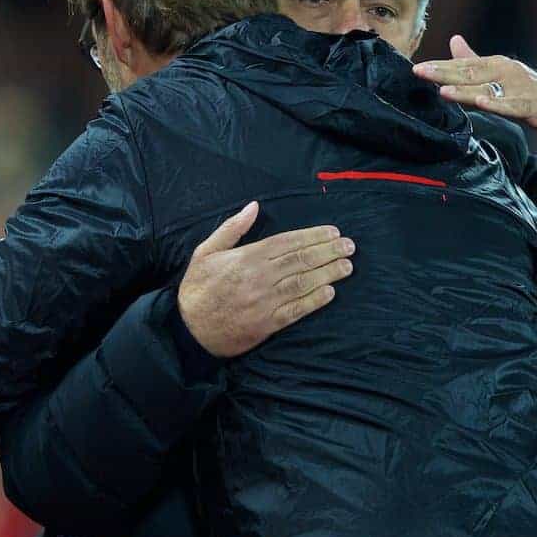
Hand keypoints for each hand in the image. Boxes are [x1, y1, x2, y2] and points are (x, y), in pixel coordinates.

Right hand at [178, 202, 354, 357]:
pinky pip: (296, 311)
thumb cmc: (198, 288)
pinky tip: (330, 293)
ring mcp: (264, 302)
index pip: (287, 242)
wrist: (187, 329)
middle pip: (301, 260)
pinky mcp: (267, 324)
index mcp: (246, 257)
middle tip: (349, 246)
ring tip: (347, 266)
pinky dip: (314, 301)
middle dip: (328, 251)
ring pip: (303, 283)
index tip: (333, 232)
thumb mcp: (206, 251)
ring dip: (329, 274)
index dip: (313, 236)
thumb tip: (253, 206)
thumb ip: (232, 228)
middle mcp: (259, 278)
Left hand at [413, 36, 536, 147]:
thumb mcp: (497, 76)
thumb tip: (453, 40)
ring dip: (465, 90)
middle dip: (444, 73)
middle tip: (420, 72)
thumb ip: (474, 61)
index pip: (463, 65)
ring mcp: (520, 87)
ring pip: (488, 89)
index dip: (440, 67)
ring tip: (444, 90)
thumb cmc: (526, 93)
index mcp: (495, 65)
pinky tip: (481, 103)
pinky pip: (512, 105)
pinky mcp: (532, 105)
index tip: (417, 68)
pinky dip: (497, 104)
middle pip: (471, 73)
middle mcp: (506, 71)